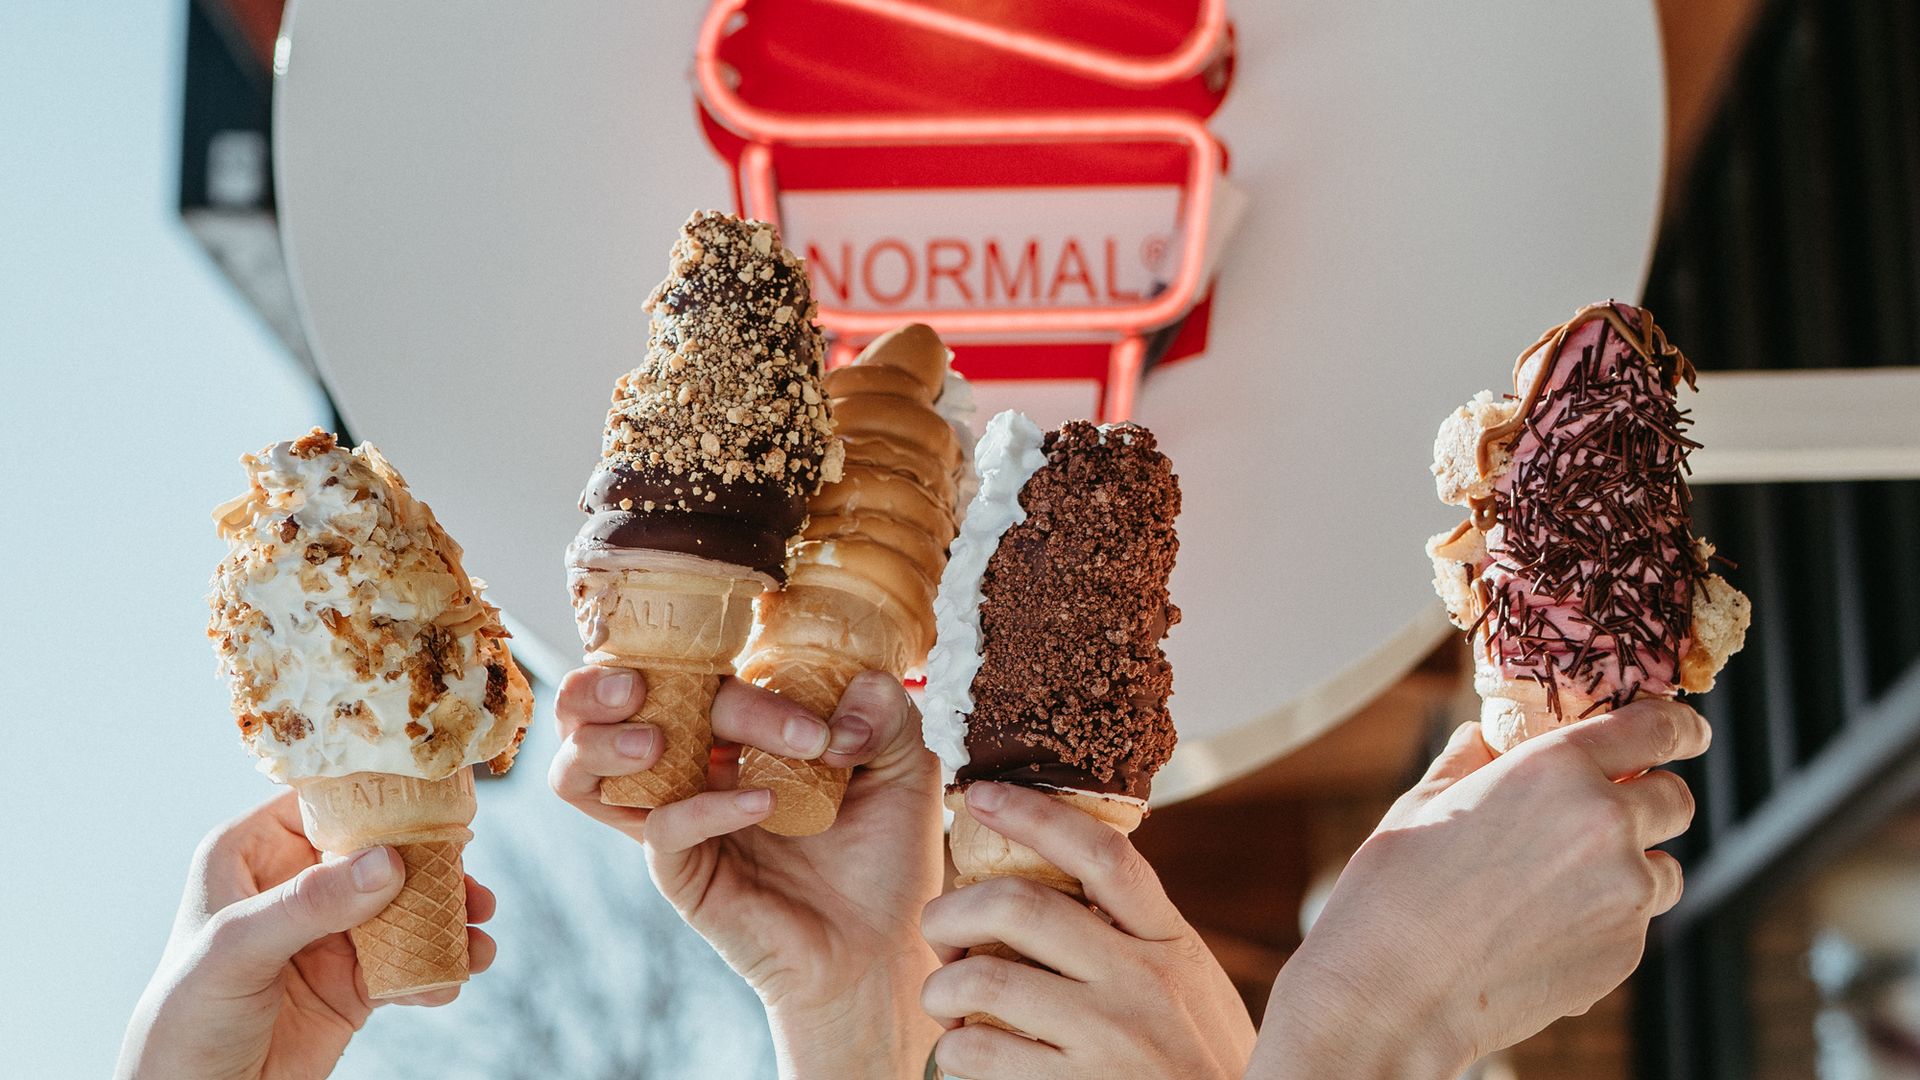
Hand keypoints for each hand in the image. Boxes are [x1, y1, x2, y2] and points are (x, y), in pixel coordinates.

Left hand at [116, 792, 495, 1079]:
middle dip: (434, 868)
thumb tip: (388, 862)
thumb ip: (310, 903)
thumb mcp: (237, 950)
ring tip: (478, 939)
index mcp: (253, 853)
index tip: (438, 803)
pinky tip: (450, 979)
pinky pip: (408, 962)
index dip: (382, 798)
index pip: (325, 803)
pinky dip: (436, 968)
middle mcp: (296, 884)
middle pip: (382, 854)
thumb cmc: (183, 1019)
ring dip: (445, 920)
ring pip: (405, 907)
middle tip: (470, 884)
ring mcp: (329, 933)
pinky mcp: (352, 982)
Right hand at [549, 666, 943, 1079]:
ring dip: (601, 742)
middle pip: (603, 706)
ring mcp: (676, 819)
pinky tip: (762, 802)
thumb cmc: (884, 853)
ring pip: (580, 771)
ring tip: (655, 738)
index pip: (678, 664)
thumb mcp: (905, 764)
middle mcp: (689, 764)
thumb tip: (847, 697)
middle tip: (637, 684)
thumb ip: (886, 710)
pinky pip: (662, 829)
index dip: (689, 646)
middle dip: (601, 684)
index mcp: (729, 725)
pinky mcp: (682, 873)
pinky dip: (703, 807)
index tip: (764, 655)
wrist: (883, 945)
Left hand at [918, 782, 1256, 1079]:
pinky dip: (953, 1048)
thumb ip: (1134, 933)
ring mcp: (1109, 1039)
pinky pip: (981, 1052)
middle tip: (938, 927)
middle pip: (1020, 906)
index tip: (980, 795)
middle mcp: (1141, 981)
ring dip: (941, 987)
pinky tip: (964, 1051)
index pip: (1102, 854)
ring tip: (944, 998)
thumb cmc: (1195, 1057)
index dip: (1033, 813)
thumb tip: (1056, 871)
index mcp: (1168, 940)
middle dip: (952, 909)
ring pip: (985, 979)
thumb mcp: (1187, 980)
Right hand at [1251, 699, 1706, 1079]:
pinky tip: (1543, 929)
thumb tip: (1483, 739)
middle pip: (1676, 799)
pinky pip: (1636, 922)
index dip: (1681, 726)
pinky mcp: (1624, 953)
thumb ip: (1470, 759)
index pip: (1657, 729)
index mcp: (1557, 767)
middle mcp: (1606, 823)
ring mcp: (1624, 894)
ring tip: (1563, 884)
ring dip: (1633, 865)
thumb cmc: (1395, 891)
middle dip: (1651, 800)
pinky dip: (1607, 919)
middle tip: (1608, 813)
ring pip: (1664, 868)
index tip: (1687, 732)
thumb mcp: (1426, 800)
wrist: (1396, 991)